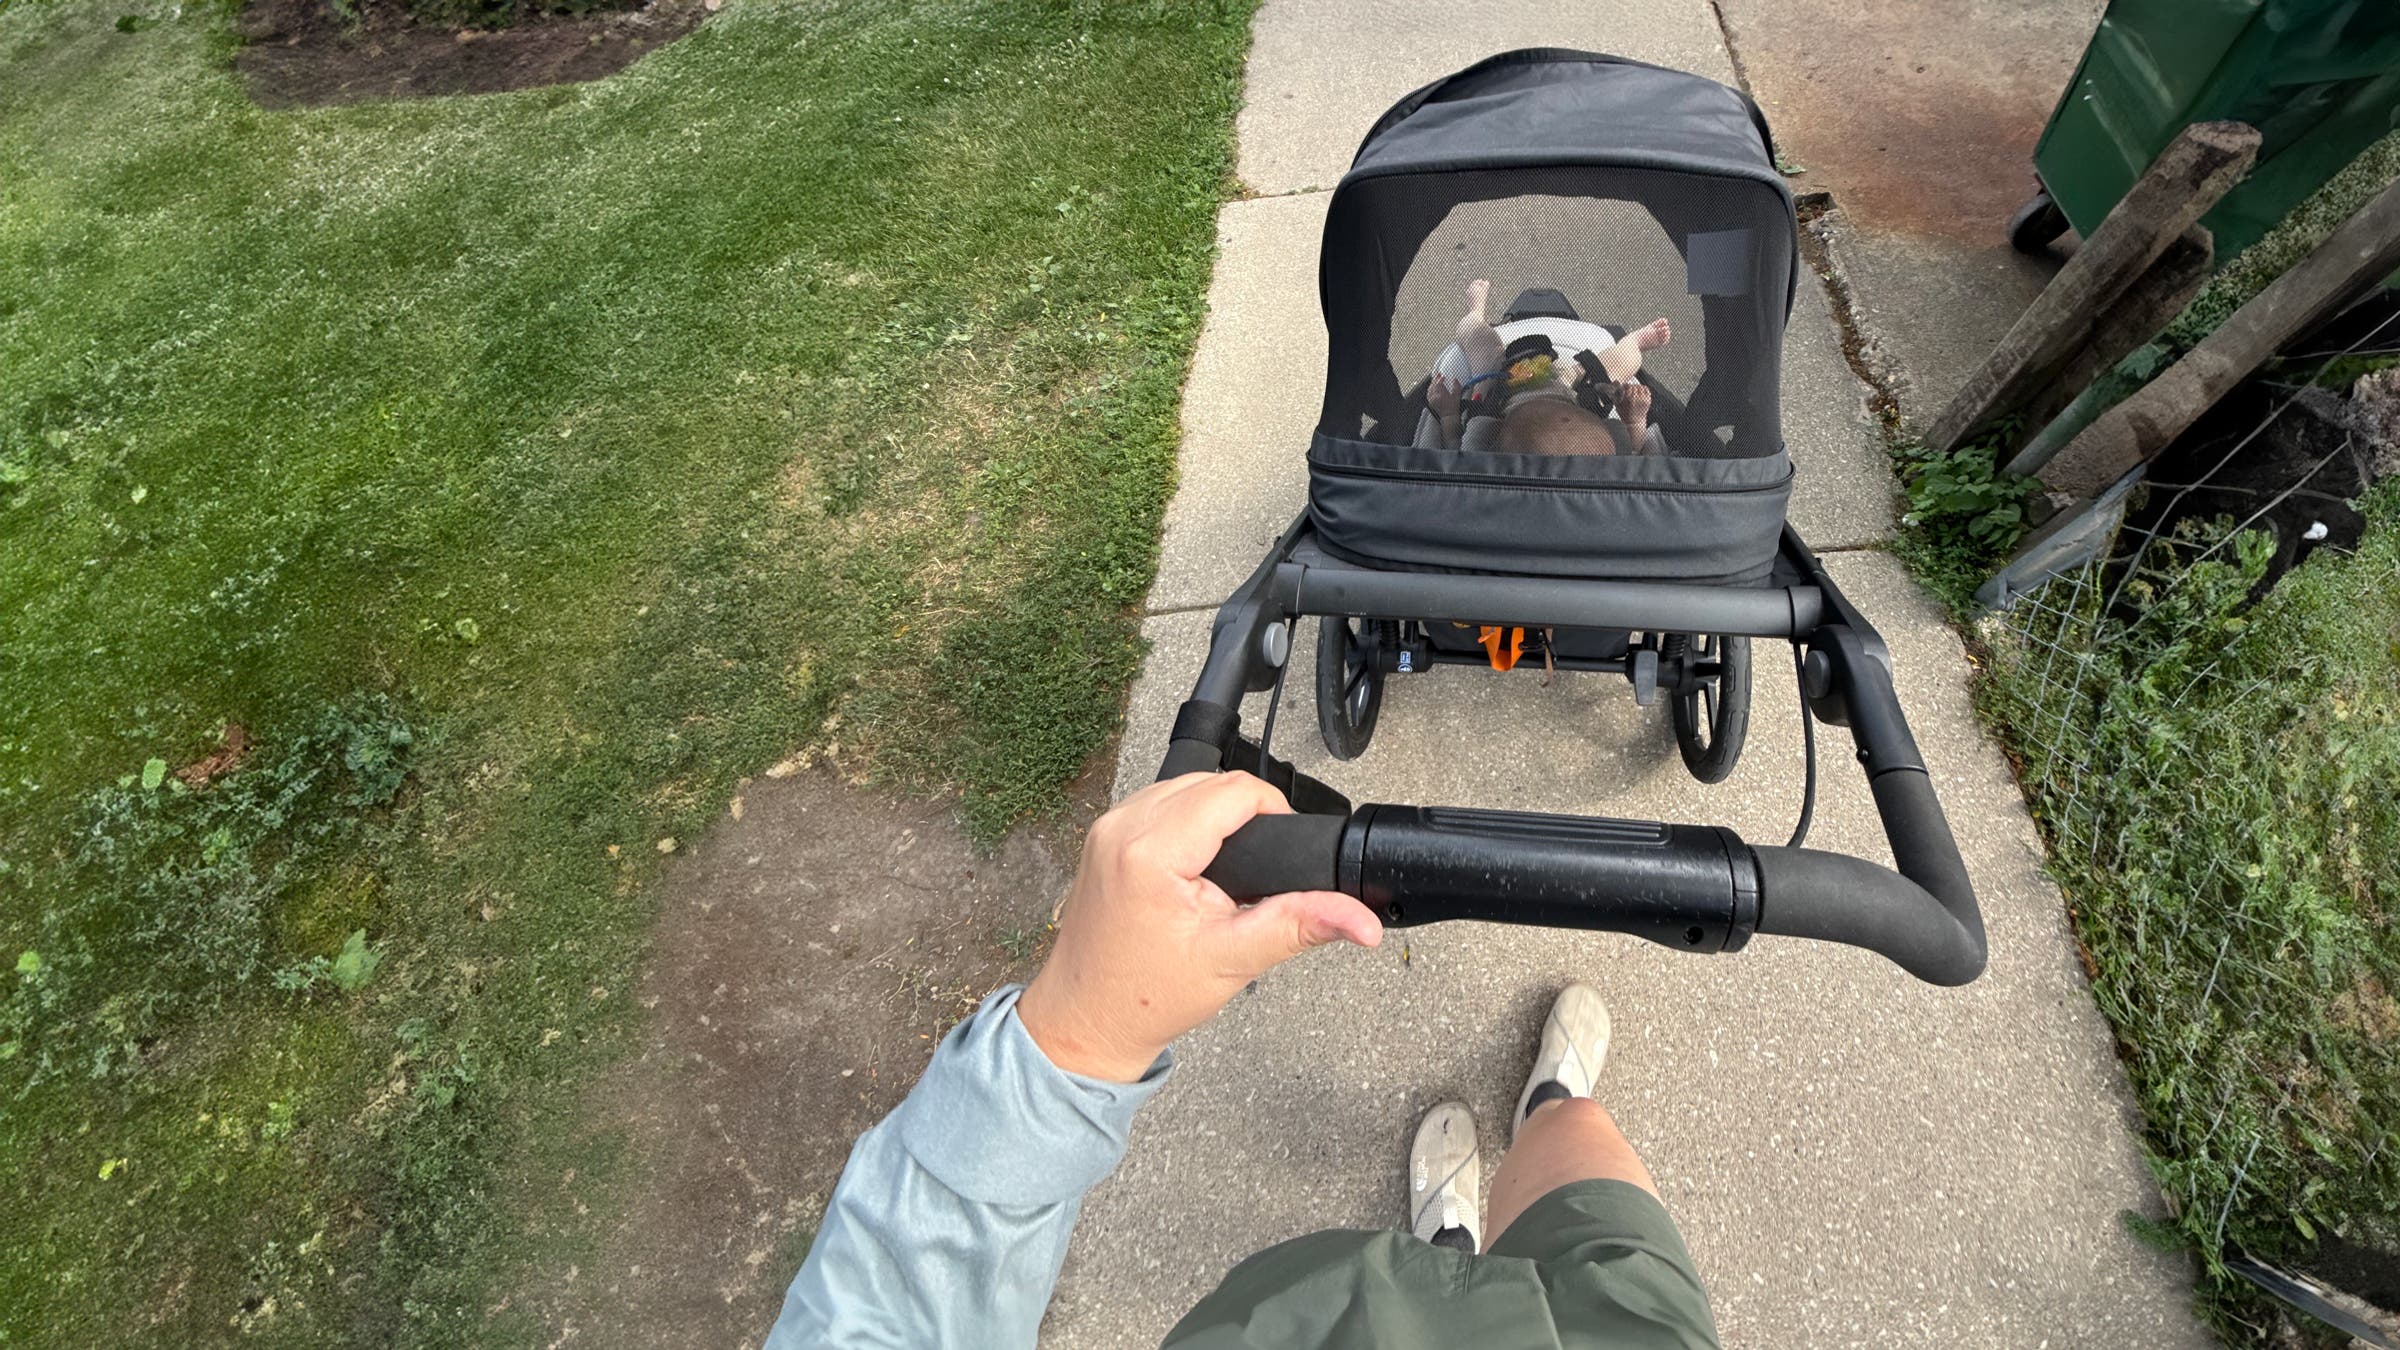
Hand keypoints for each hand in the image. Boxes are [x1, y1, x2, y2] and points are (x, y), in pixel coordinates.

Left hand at [1016, 773, 1382, 1080]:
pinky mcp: (1102, 836)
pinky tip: (1196, 864)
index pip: (1233, 792)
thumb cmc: (1145, 997)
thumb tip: (1359, 919)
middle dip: (1244, 817)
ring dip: (1214, 817)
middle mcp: (1122, 827)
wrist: (1086, 1022)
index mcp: (1151, 851)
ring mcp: (1106, 828)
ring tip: (1228, 872)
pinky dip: (1186, 822)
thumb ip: (1300, 925)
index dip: (1273, 812)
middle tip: (1256, 872)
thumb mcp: (1234, 959)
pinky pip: (1157, 803)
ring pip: (1183, 787)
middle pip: (1209, 782)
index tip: (1282, 852)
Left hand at [1427, 373, 1461, 419]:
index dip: (1440, 379)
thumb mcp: (1457, 396)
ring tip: (1435, 380)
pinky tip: (1432, 388)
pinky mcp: (1431, 402)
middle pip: (1432, 385)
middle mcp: (1434, 397)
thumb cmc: (1453, 407)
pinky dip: (1430, 389)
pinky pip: (1428, 394)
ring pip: (1430, 389)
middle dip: (1435, 379)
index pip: (1438, 384)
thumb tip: (1455, 380)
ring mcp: (1431, 400)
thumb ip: (1456, 386)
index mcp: (1440, 394)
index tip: (1443, 376)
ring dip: (1432, 384)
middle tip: (1438, 374)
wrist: (1449, 416)